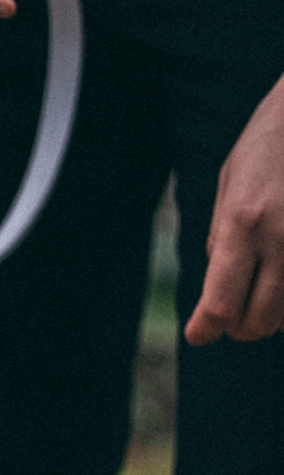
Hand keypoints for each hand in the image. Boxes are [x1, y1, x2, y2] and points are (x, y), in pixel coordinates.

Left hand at [185, 76, 283, 345]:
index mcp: (243, 223)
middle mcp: (281, 238)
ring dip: (272, 316)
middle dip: (240, 326)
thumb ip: (222, 238)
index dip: (205, 329)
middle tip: (234, 315)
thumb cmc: (270, 141)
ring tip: (261, 295)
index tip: (198, 333)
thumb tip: (216, 288)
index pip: (220, 307)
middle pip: (257, 322)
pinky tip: (282, 284)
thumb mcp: (231, 183)